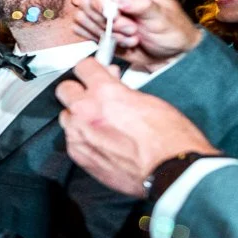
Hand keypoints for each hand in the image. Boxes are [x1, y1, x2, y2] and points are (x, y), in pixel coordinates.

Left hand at [56, 58, 216, 195]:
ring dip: (78, 117)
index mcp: (105, 92)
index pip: (83, 67)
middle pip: (65, 90)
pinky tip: (101, 143)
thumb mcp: (149, 101)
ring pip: (66, 117)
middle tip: (91, 97)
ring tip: (98, 124)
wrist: (172, 171)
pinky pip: (72, 140)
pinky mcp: (79, 155)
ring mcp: (79, 134)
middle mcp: (86, 111)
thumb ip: (122, 90)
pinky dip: (82, 139)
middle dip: (77, 91)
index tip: (93, 73)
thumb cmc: (170, 138)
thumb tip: (112, 82)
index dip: (90, 69)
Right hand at [67, 0, 201, 69]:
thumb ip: (142, 5)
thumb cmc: (172, 32)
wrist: (169, 53)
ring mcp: (102, 8)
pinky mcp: (95, 24)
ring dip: (103, 33)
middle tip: (130, 30)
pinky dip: (96, 39)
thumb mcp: (163, 18)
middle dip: (105, 21)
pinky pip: (79, 28)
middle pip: (86, 0)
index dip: (101, 0)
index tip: (112, 18)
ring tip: (129, 37)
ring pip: (82, 15)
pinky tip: (117, 41)